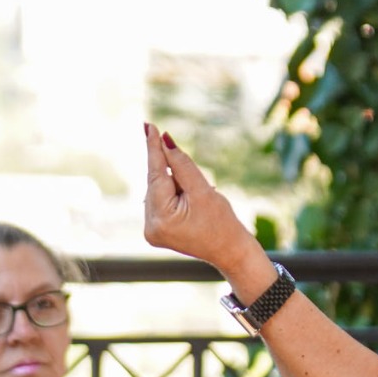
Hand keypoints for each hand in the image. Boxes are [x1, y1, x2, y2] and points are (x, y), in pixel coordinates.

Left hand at [143, 123, 264, 274]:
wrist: (229, 250)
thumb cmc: (222, 222)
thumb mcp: (203, 190)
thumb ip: (182, 165)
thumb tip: (165, 140)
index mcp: (161, 219)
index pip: (155, 174)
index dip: (154, 149)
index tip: (148, 125)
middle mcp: (150, 226)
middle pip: (157, 183)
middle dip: (173, 174)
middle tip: (193, 186)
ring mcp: (150, 230)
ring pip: (158, 190)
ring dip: (175, 184)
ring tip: (195, 202)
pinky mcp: (155, 231)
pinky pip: (161, 200)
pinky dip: (173, 193)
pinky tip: (189, 203)